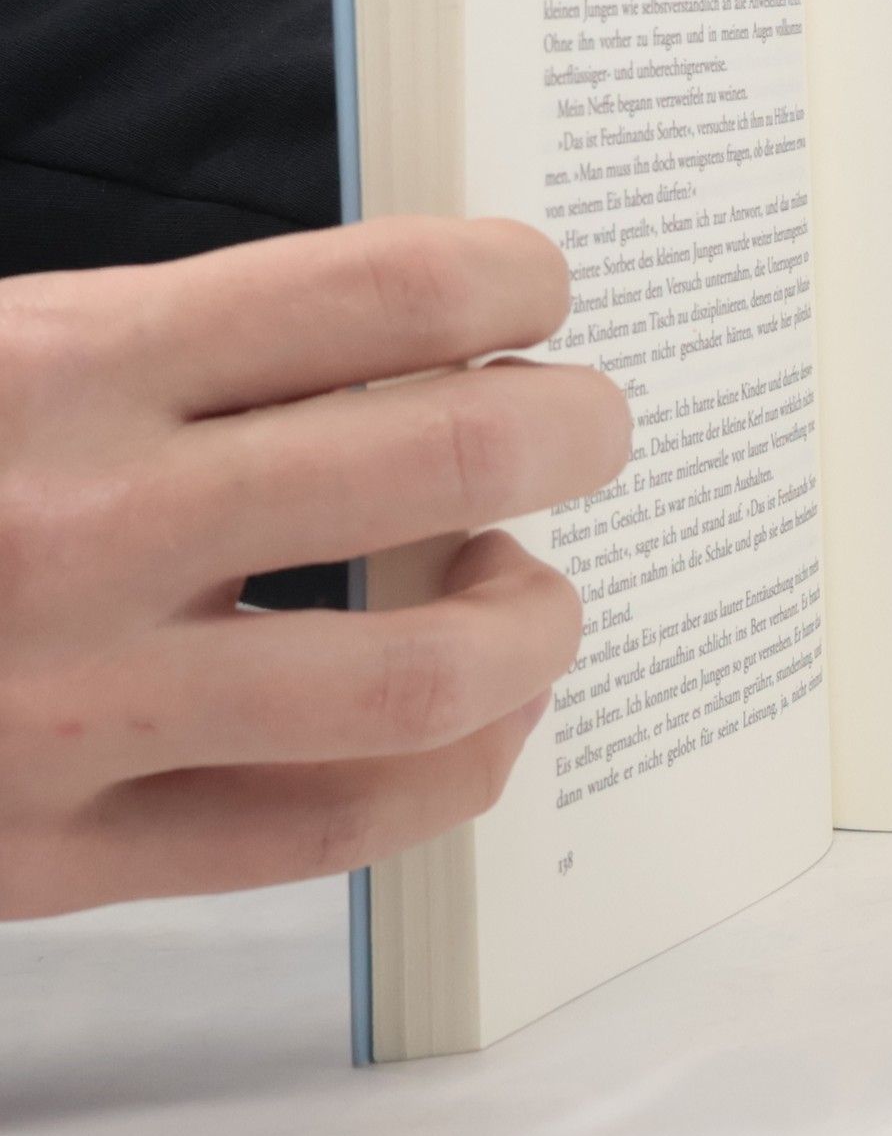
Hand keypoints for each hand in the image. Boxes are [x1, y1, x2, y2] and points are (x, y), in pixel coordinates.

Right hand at [0, 218, 629, 917]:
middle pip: (449, 456)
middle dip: (577, 427)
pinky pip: (332, 831)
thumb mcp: (10, 349)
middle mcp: (81, 527)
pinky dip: (458, 769)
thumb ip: (200, 350)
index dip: (517, 275)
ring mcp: (73, 709)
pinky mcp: (56, 860)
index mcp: (64, 365)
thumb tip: (441, 341)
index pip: (386, 287)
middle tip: (589, 426)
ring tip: (530, 587)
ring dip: (537, 622)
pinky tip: (480, 716)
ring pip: (423, 677)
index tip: (540, 291)